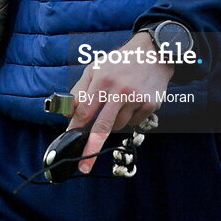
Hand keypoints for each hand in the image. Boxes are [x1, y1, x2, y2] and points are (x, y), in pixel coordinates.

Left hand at [66, 31, 171, 173]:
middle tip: (83, 166)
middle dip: (91, 148)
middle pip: (102, 127)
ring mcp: (136, 99)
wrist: (153, 53)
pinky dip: (129, 117)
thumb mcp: (95, 68)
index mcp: (103, 80)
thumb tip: (67, 113)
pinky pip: (133, 122)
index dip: (75, 126)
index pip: (84, 111)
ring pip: (118, 126)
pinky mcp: (150, 105)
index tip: (69, 137)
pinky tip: (132, 101)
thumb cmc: (120, 62)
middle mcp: (120, 90)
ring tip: (117, 103)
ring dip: (113, 122)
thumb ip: (79, 90)